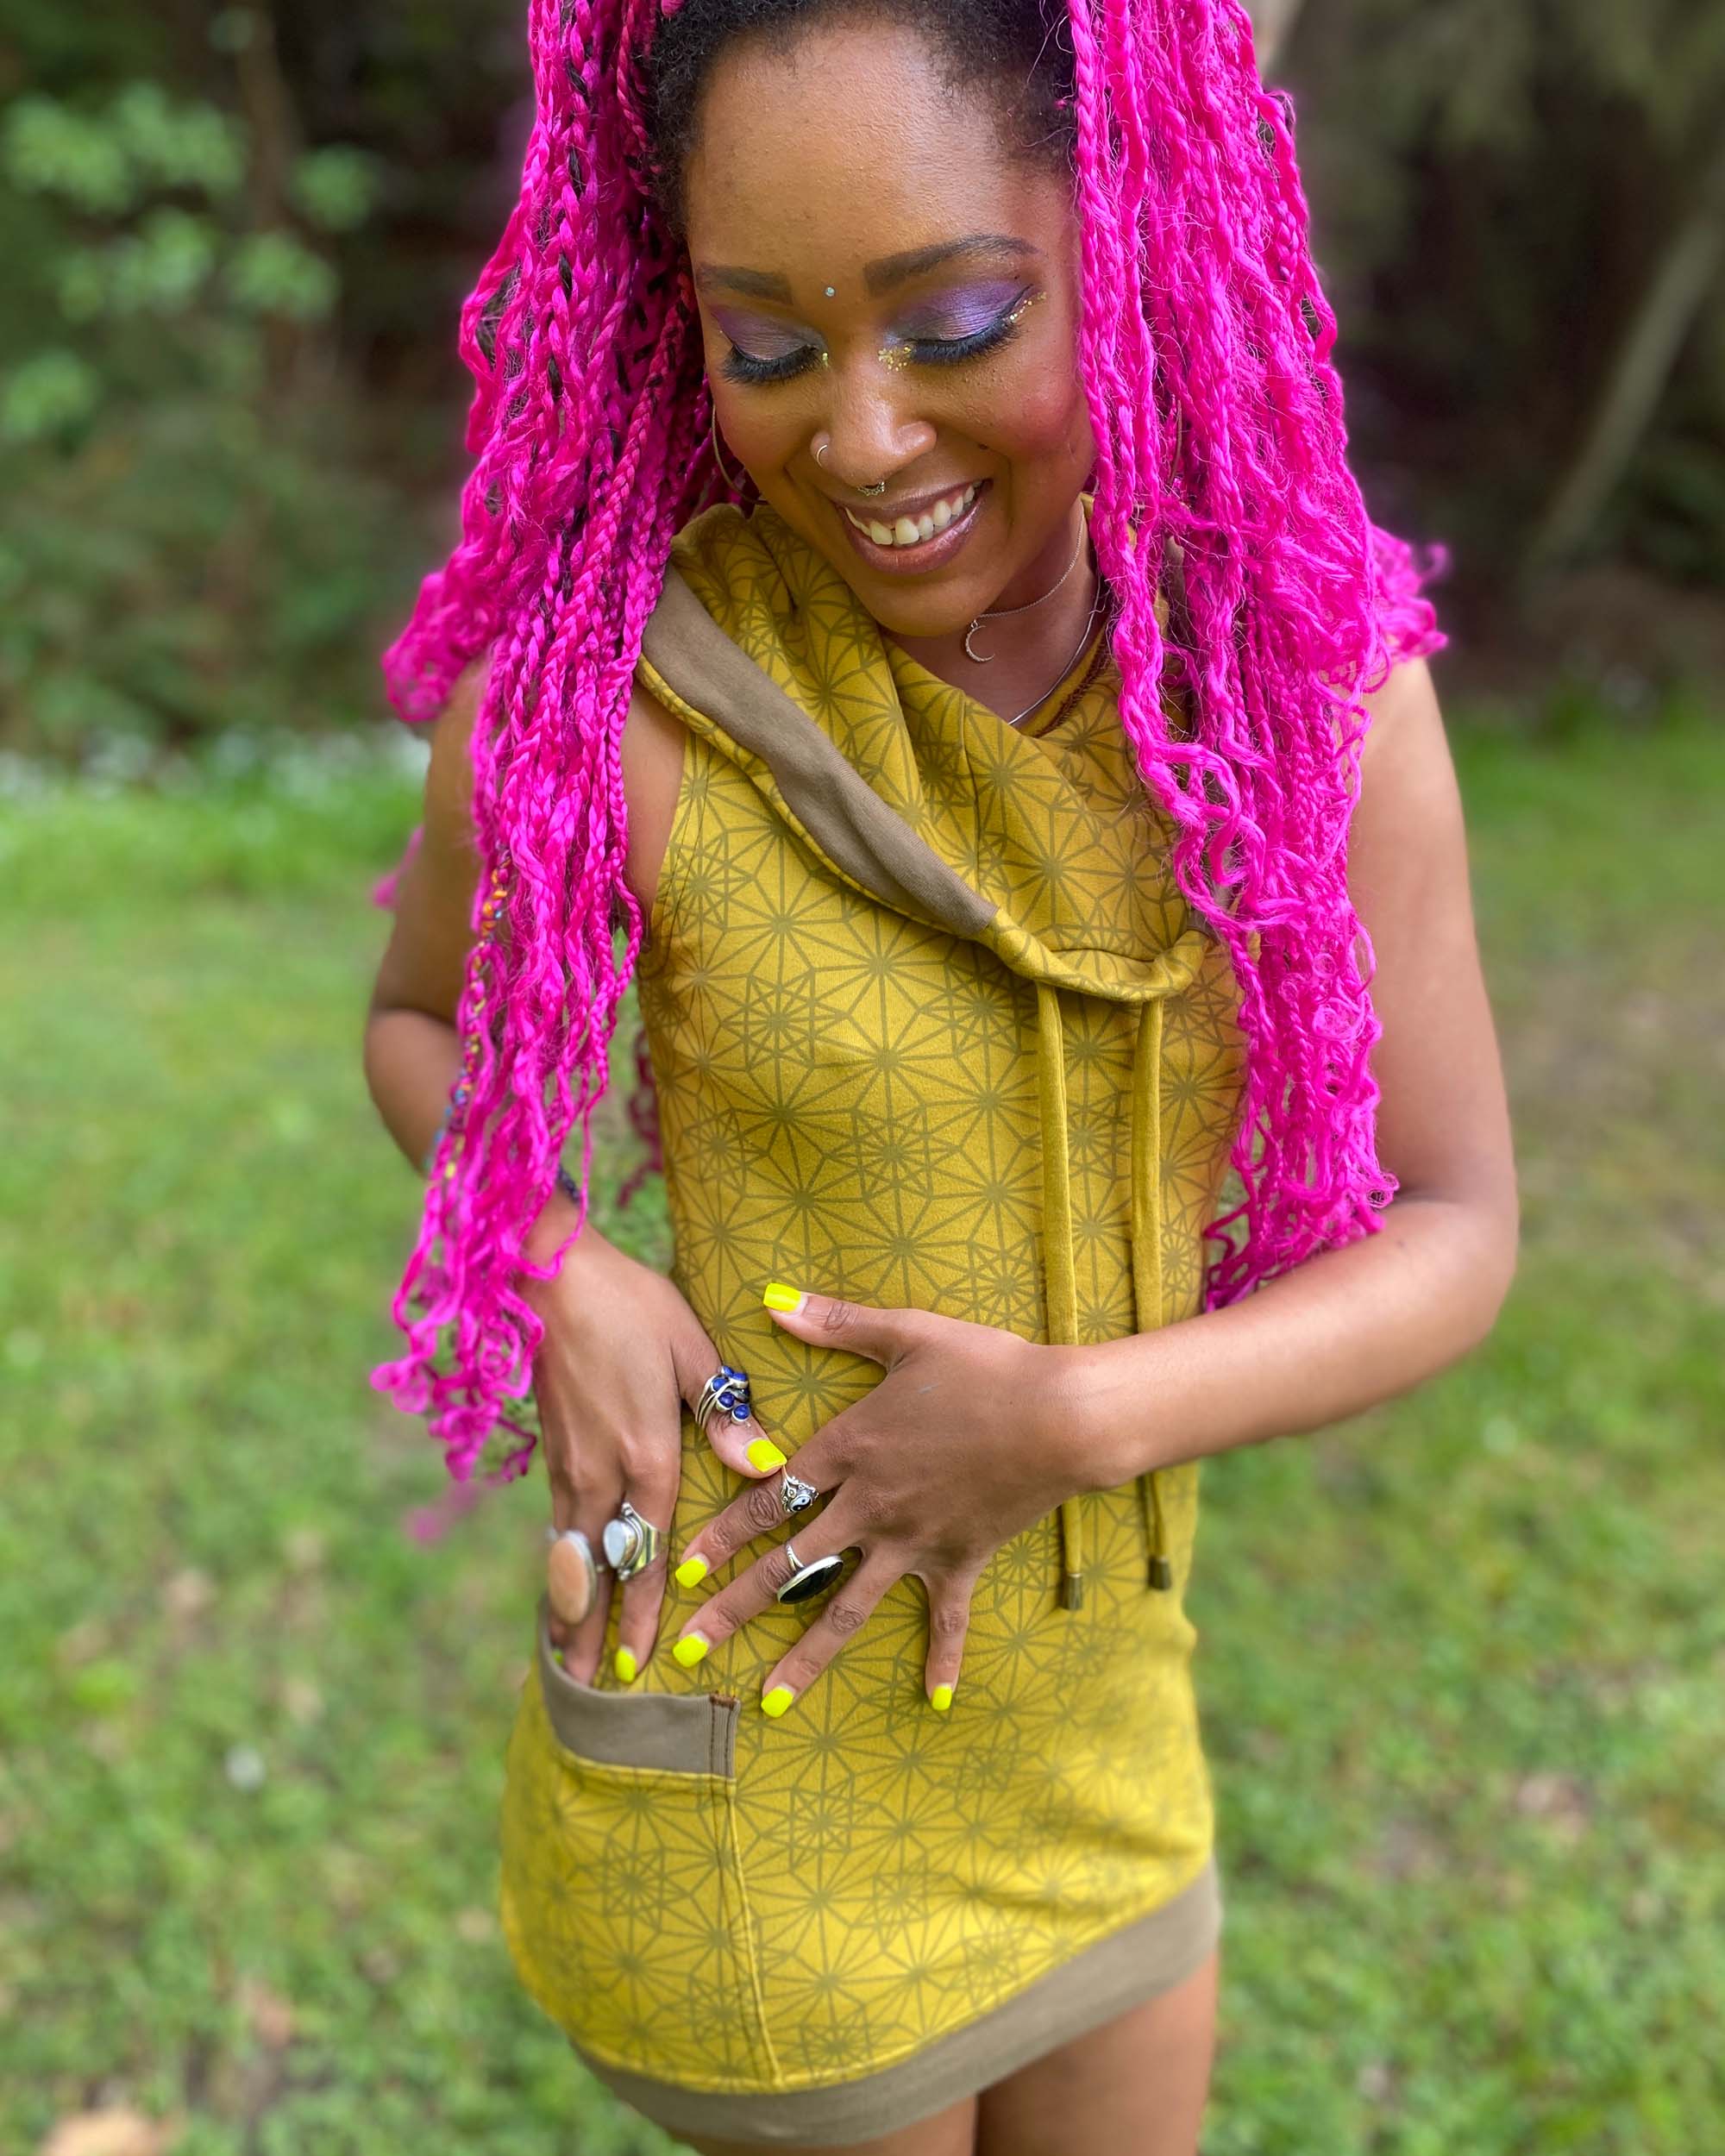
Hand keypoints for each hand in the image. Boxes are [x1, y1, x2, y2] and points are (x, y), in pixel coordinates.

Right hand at [519, 1200, 789, 1685]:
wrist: (546, 1271)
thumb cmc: (629, 1302)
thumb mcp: (689, 1347)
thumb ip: (723, 1414)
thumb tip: (768, 1468)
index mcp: (644, 1451)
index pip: (650, 1547)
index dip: (642, 1607)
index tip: (636, 1659)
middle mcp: (599, 1469)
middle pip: (596, 1567)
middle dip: (589, 1629)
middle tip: (585, 1686)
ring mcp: (567, 1460)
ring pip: (568, 1550)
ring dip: (567, 1604)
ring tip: (563, 1653)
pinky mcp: (550, 1445)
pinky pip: (555, 1520)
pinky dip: (556, 1561)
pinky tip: (560, 1578)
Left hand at [665, 1284, 1090, 1714]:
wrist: (1063, 1415)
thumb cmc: (986, 1367)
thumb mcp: (908, 1332)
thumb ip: (836, 1322)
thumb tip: (770, 1300)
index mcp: (849, 1450)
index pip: (767, 1499)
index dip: (721, 1535)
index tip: (682, 1570)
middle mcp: (870, 1506)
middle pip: (788, 1567)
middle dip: (734, 1609)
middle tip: (689, 1647)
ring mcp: (914, 1542)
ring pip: (847, 1608)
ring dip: (807, 1657)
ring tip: (770, 1701)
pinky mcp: (960, 1560)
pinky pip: (946, 1620)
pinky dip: (943, 1661)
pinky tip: (934, 1701)